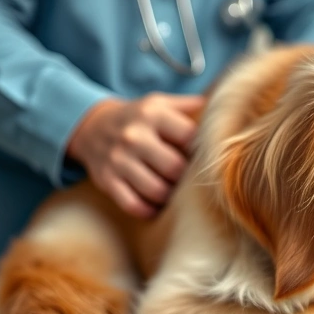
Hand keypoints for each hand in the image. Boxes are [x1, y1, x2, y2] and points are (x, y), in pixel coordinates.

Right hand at [67, 94, 204, 217]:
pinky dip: (149, 210)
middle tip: (190, 180)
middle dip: (187, 178)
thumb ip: (189, 105)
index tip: (202, 157)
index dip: (201, 151)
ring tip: (176, 193)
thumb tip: (222, 108)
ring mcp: (118, 160)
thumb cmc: (137, 117)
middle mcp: (134, 136)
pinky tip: (157, 206)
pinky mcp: (107, 180)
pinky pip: (133, 204)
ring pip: (156, 190)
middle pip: (175, 168)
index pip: (189, 137)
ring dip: (171, 197)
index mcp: (152, 115)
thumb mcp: (159, 103)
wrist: (92, 127)